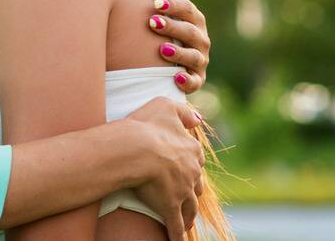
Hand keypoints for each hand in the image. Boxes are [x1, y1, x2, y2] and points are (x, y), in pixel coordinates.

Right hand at [124, 97, 205, 240]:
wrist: (137, 148)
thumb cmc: (147, 125)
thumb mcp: (166, 106)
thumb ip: (183, 112)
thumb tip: (198, 119)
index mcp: (191, 149)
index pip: (195, 159)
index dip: (191, 165)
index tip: (187, 169)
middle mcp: (192, 171)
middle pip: (196, 185)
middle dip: (192, 193)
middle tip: (189, 199)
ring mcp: (183, 191)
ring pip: (190, 207)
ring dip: (189, 215)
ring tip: (187, 223)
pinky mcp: (171, 206)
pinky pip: (175, 225)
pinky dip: (177, 234)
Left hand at [148, 0, 210, 93]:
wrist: (170, 63)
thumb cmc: (166, 32)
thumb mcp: (167, 14)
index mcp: (195, 21)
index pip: (189, 10)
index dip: (174, 5)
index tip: (155, 4)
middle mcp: (201, 40)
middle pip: (190, 32)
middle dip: (172, 27)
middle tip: (152, 23)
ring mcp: (200, 61)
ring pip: (193, 57)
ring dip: (179, 53)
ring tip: (162, 50)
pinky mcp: (196, 80)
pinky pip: (194, 82)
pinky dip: (186, 80)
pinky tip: (175, 77)